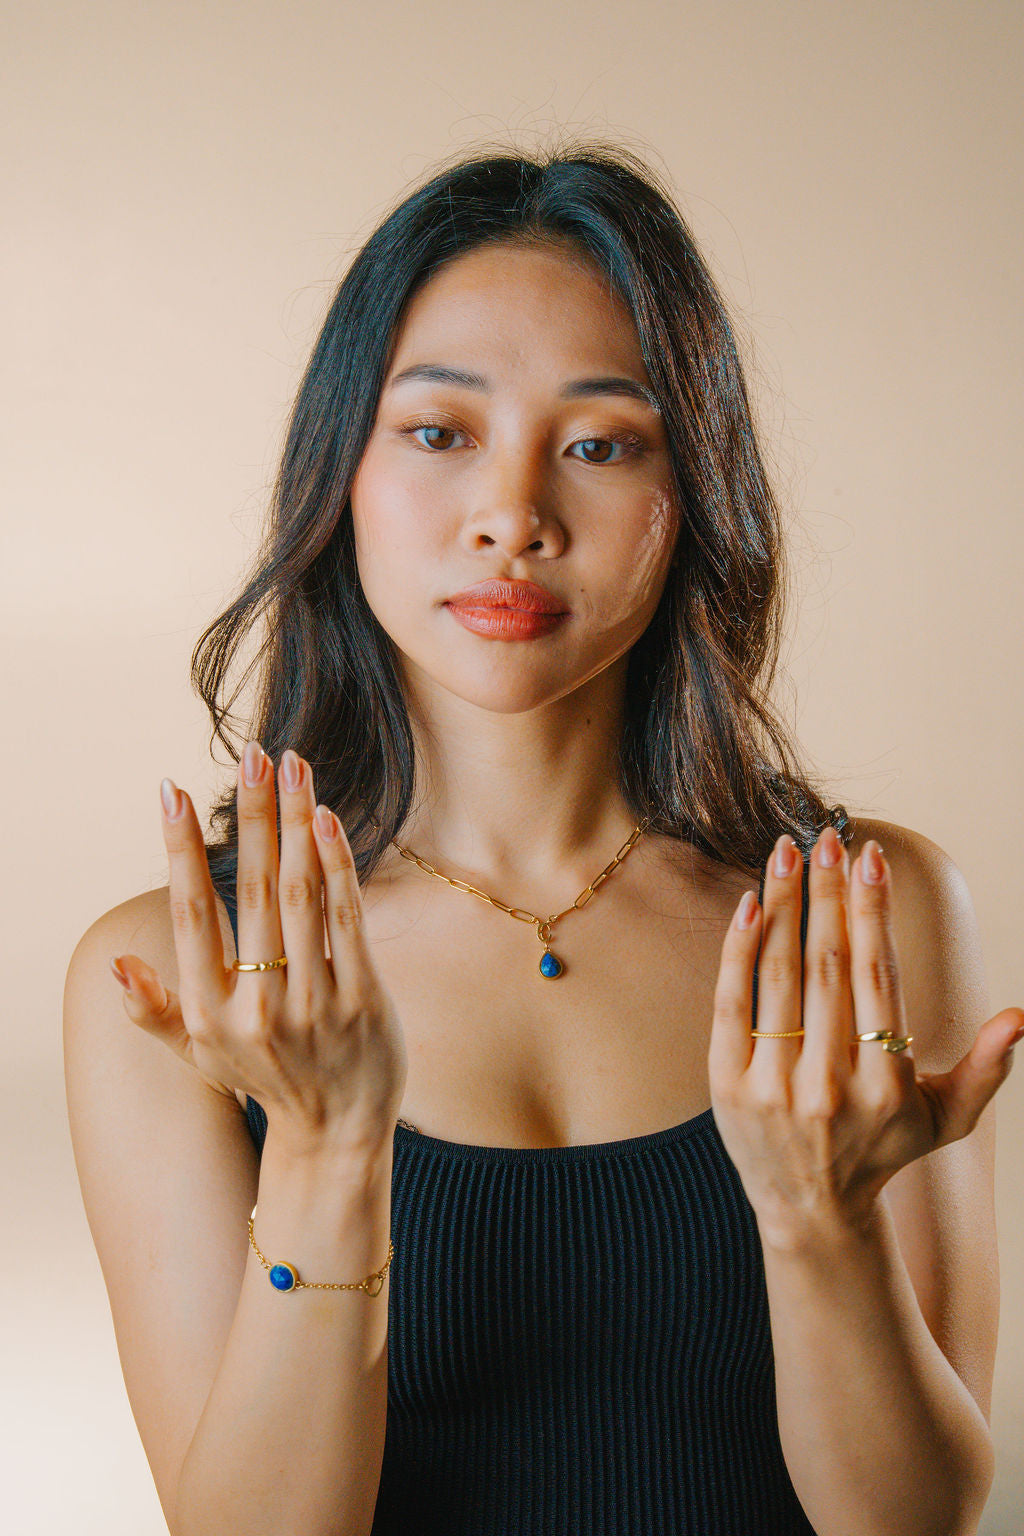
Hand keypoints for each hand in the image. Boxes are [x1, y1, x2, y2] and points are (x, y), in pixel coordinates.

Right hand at [109, 743, 408, 1157]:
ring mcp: (315, 1004)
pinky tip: (328, 820)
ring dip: (297, 823)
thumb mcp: (197, 1054)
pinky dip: (337, 867)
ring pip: (302, 895)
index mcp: (208, 1015)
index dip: (179, 851)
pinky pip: (347, 920)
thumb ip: (153, 1010)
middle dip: (252, 817)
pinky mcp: (364, 1000)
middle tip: (252, 754)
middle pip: (252, 892)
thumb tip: (119, 962)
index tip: (172, 792)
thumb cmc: (262, 1080)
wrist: (337, 1136)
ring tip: (293, 766)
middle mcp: (258, 1008)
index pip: (190, 917)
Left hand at [708, 824, 1023, 1243]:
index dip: (872, 911)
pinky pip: (731, 1002)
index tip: (870, 857)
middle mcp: (829, 1085)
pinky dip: (738, 948)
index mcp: (887, 1086)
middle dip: (826, 893)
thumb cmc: (884, 1147)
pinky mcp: (728, 1086)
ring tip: (787, 852)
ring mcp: (774, 1086)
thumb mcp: (946, 1118)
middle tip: (827, 837)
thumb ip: (987, 1068)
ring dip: (782, 904)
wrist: (811, 1210)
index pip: (877, 978)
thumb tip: (1020, 1016)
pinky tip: (752, 902)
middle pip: (826, 966)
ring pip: (777, 975)